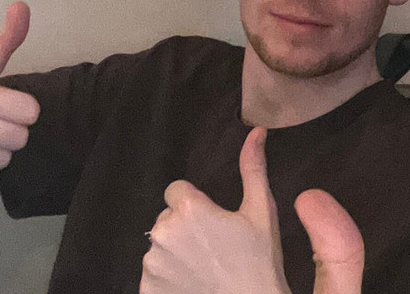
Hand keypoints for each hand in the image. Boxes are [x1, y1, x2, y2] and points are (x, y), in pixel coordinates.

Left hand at [141, 127, 363, 293]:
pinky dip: (167, 277)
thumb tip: (256, 131)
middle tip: (212, 245)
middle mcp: (163, 234)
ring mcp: (152, 265)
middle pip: (167, 217)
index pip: (176, 191)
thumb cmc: (259, 261)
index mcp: (189, 210)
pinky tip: (191, 283)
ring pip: (159, 245)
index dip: (195, 204)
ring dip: (175, 251)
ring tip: (203, 266)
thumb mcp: (262, 212)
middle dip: (184, 226)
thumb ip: (253, 168)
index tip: (212, 220)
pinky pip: (152, 273)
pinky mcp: (147, 289)